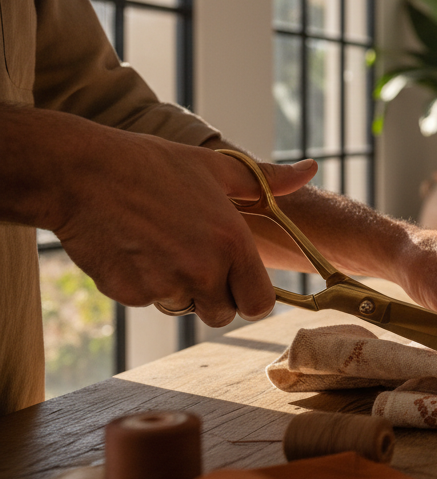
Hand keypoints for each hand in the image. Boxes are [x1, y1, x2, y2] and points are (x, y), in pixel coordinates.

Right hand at [55, 131, 315, 326]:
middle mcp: (203, 270)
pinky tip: (134, 249)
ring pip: (184, 307)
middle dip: (215, 296)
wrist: (83, 173)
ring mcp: (164, 285)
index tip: (239, 281)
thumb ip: (267, 181)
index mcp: (232, 243)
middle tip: (196, 259)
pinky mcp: (129, 294)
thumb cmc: (154, 165)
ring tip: (162, 245)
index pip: (259, 304)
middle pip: (222, 314)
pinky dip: (144, 284)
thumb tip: (310, 170)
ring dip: (179, 289)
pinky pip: (149, 301)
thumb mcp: (216, 167)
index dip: (251, 296)